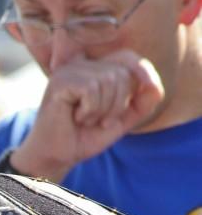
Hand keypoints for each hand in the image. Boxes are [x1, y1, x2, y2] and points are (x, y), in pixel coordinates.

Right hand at [9, 51, 164, 180]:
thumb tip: (156, 87)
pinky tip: (75, 117)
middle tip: (99, 120)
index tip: (153, 89)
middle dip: (117, 104)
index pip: (127, 57)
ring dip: (102, 110)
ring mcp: (68, 70)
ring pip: (107, 80)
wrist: (57, 156)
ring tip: (85, 119)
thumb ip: (141, 104)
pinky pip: (91, 89)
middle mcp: (81, 64)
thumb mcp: (120, 121)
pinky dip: (90, 110)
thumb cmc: (84, 137)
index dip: (143, 71)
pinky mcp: (59, 81)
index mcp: (94, 69)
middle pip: (120, 72)